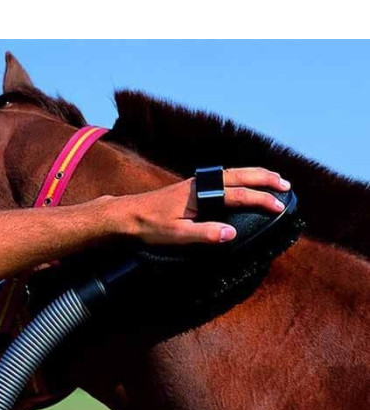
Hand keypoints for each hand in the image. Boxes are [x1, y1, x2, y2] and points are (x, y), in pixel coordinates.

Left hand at [120, 167, 290, 244]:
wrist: (125, 215)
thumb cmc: (149, 226)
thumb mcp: (176, 235)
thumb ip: (205, 234)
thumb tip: (232, 233)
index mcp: (199, 194)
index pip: (238, 194)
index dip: (261, 200)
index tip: (279, 206)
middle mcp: (199, 183)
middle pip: (239, 175)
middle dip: (264, 178)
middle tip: (286, 184)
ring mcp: (194, 184)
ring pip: (231, 173)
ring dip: (253, 175)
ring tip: (271, 179)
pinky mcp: (190, 188)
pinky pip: (222, 177)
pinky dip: (239, 178)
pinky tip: (241, 184)